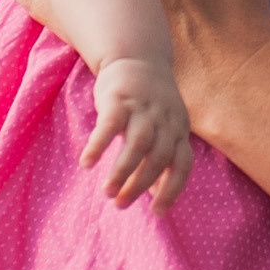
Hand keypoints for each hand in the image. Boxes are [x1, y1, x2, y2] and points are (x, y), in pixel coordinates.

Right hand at [83, 55, 193, 211]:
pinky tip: (87, 164)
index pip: (182, 164)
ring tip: (107, 192)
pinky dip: (99, 146)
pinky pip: (109, 125)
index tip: (157, 213)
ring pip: (138, 144)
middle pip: (158, 158)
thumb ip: (163, 157)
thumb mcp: (166, 128)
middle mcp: (165, 120)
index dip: (172, 189)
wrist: (137, 57)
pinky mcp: (119, 98)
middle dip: (140, 185)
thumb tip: (159, 194)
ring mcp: (143, 108)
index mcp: (179, 130)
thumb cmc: (150, 104)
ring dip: (122, 171)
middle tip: (120, 204)